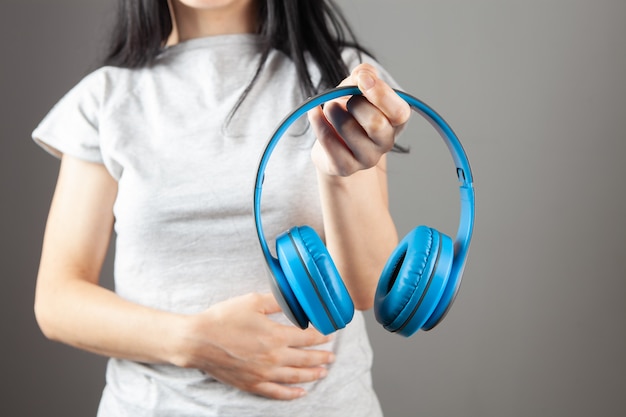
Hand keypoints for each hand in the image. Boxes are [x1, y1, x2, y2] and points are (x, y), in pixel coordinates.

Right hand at [172, 293, 334, 399]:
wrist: (198, 340)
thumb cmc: (223, 319)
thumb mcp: (252, 302)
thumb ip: (277, 301)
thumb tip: (295, 300)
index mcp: (276, 336)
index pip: (307, 338)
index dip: (320, 336)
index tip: (329, 334)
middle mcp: (274, 358)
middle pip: (305, 359)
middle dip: (321, 357)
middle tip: (332, 356)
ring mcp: (263, 373)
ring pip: (296, 377)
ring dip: (312, 375)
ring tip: (323, 372)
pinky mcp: (252, 384)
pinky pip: (277, 392)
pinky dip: (292, 394)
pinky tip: (302, 393)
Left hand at [308, 63, 410, 176]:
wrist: (334, 138)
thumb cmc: (351, 110)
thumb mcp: (359, 86)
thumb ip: (364, 75)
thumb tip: (362, 76)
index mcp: (396, 121)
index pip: (399, 112)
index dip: (381, 94)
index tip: (362, 80)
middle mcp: (386, 142)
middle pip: (375, 123)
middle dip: (354, 103)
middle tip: (346, 100)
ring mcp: (367, 158)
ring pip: (348, 129)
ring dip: (333, 110)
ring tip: (331, 108)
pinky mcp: (345, 167)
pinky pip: (328, 141)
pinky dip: (317, 121)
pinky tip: (314, 112)